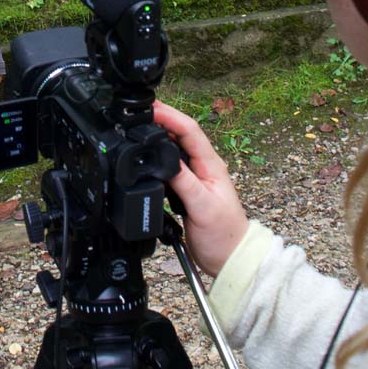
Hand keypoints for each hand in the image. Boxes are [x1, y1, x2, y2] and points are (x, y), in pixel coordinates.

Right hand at [154, 101, 250, 275]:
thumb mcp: (203, 207)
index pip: (190, 131)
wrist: (228, 259)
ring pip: (174, 148)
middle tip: (139, 112)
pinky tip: (146, 154)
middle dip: (161, 118)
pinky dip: (157, 156)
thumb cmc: (223, 235)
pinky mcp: (186, 189)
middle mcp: (203, 167)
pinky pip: (169, 166)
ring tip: (139, 126)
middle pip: (180, 133)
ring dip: (158, 134)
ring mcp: (194, 177)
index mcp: (211, 165)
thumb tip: (163, 160)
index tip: (150, 109)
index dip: (170, 116)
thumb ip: (184, 181)